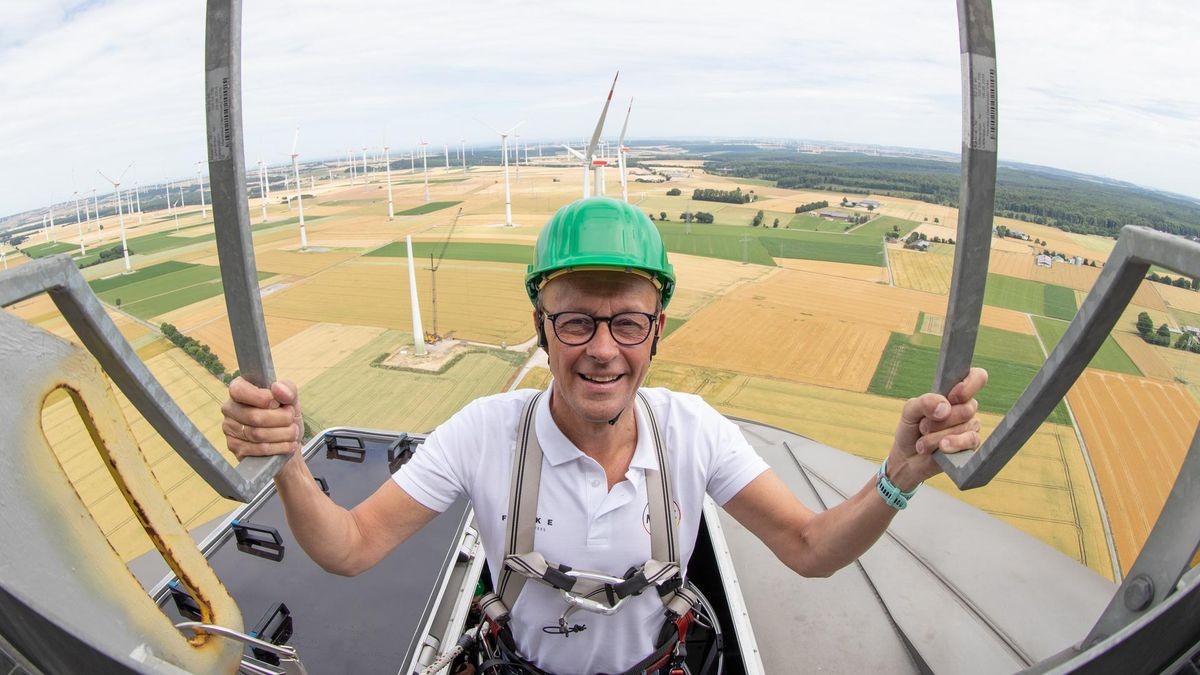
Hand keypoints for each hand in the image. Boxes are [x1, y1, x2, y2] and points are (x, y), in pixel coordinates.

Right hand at [221, 377, 303, 460]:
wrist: (287, 442)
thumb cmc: (285, 416)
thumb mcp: (292, 400)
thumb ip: (288, 389)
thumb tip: (277, 387)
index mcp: (239, 390)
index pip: (239, 390)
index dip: (262, 398)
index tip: (278, 403)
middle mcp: (230, 408)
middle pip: (254, 416)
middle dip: (281, 419)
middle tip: (292, 420)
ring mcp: (230, 429)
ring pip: (257, 434)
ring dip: (283, 434)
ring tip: (293, 432)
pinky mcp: (235, 447)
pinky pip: (258, 449)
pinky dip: (279, 447)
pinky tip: (288, 444)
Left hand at [887, 367, 987, 489]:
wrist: (907, 458)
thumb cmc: (911, 429)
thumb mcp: (910, 410)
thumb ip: (925, 402)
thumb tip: (944, 407)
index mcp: (953, 393)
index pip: (977, 377)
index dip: (969, 384)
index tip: (952, 396)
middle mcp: (966, 409)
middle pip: (967, 407)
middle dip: (939, 420)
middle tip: (923, 426)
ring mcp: (970, 427)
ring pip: (965, 426)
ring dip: (937, 436)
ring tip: (924, 442)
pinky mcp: (971, 446)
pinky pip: (970, 441)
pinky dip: (951, 444)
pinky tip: (940, 448)